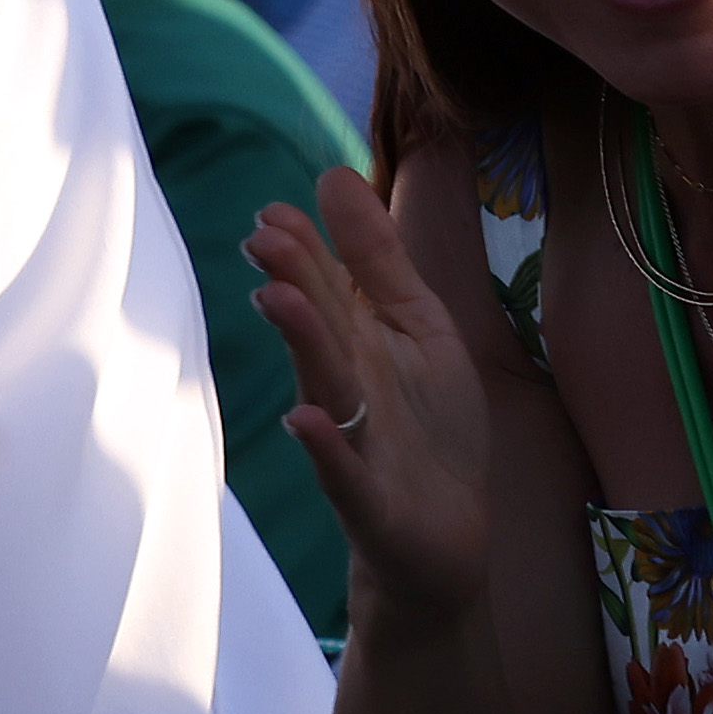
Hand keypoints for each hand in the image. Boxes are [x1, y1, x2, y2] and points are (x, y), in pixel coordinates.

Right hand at [245, 169, 493, 621]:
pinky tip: (308, 421)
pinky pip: (343, 471)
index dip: (304, 252)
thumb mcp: (420, 329)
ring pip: (324, 388)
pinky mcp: (368, 499)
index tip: (274, 211)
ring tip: (279, 301)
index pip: (328, 291)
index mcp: (359, 344)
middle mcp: (345, 388)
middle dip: (296, 284)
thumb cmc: (429, 427)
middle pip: (320, 331)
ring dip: (303, 345)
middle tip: (266, 238)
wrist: (446, 536)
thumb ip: (381, 260)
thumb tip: (335, 177)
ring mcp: (353, 443)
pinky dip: (326, 447)